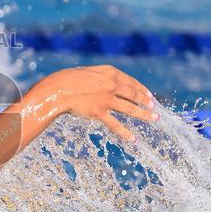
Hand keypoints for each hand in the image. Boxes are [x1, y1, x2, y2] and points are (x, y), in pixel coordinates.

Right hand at [30, 65, 158, 142]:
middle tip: (153, 106)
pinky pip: (115, 124)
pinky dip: (125, 133)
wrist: (57, 89)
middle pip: (133, 94)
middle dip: (145, 100)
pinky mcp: (99, 112)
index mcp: (108, 72)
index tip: (148, 94)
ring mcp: (106, 99)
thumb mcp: (86, 73)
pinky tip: (134, 139)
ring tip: (154, 118)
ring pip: (130, 108)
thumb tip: (104, 83)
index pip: (130, 81)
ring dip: (144, 114)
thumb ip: (98, 78)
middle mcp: (111, 85)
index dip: (141, 88)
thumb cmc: (66, 80)